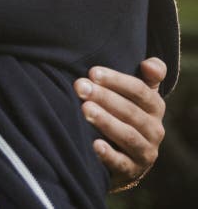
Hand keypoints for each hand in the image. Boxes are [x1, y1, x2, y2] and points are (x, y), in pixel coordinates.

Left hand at [73, 57, 166, 190]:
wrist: (126, 155)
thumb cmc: (126, 113)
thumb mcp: (136, 94)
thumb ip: (146, 77)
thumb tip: (149, 64)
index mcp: (155, 107)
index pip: (140, 91)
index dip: (116, 80)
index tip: (92, 72)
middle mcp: (154, 130)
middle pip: (130, 111)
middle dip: (104, 97)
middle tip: (80, 87)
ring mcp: (145, 151)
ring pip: (128, 135)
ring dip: (106, 121)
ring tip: (85, 109)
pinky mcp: (131, 170)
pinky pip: (120, 163)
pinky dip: (108, 154)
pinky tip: (94, 144)